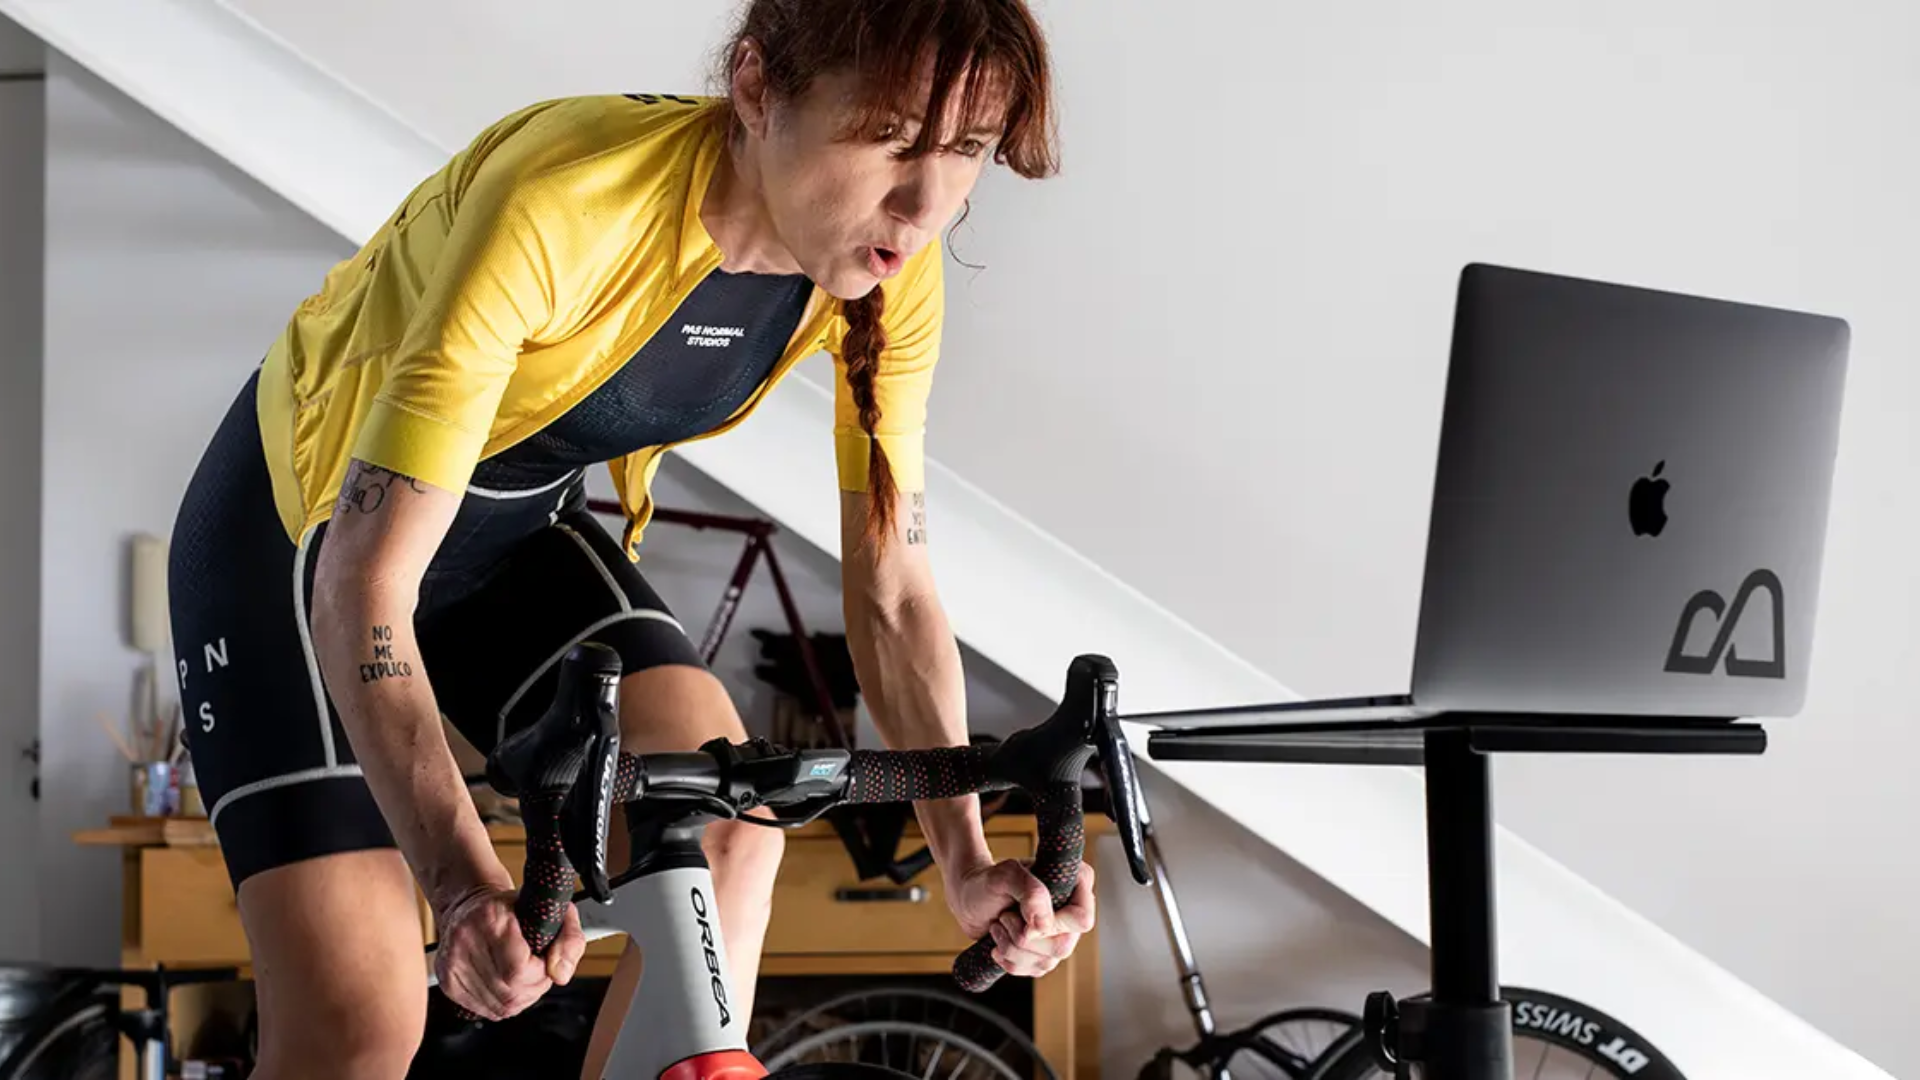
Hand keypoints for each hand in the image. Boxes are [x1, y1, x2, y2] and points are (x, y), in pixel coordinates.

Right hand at [433, 882, 584, 1019]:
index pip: (519, 970)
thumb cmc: (512, 908)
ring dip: (520, 998)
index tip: (544, 961)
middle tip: (538, 971)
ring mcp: (452, 964)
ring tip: (524, 977)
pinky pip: (485, 1010)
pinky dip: (503, 1004)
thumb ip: (569, 940)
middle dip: (534, 988)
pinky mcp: (447, 982)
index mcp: (489, 918)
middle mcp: (464, 941)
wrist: (471, 906)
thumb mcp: (551, 911)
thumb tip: (561, 975)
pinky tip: (508, 985)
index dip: (540, 973)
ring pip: (499, 1006)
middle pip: (510, 992)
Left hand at [946, 857, 1096, 977]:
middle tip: (1004, 917)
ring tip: (998, 925)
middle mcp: (1071, 912)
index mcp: (1074, 884)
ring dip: (1013, 947)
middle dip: (1024, 937)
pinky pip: (1035, 971)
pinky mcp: (1044, 954)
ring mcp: (1060, 935)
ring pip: (1047, 963)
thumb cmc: (987, 880)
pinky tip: (998, 943)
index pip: (1082, 919)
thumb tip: (1044, 925)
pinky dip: (1010, 960)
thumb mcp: (1005, 876)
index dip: (1054, 926)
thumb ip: (1029, 892)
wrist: (969, 897)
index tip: (1023, 916)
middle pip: (1062, 947)